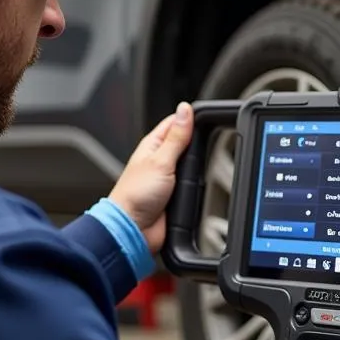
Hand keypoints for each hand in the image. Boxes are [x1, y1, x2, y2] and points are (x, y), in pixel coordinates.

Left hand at [108, 103, 193, 252]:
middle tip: (206, 142)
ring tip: (202, 163)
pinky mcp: (175, 195)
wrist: (133, 229)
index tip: (203, 117)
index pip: (174, 123)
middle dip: (197, 144)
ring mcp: (168, 178)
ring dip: (196, 166)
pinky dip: (195, 184)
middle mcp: (160, 160)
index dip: (188, 118)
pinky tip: (197, 183)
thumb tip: (184, 110)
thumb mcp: (160, 160)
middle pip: (186, 144)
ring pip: (191, 165)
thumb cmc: (135, 195)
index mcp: (153, 145)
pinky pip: (191, 185)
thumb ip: (176, 137)